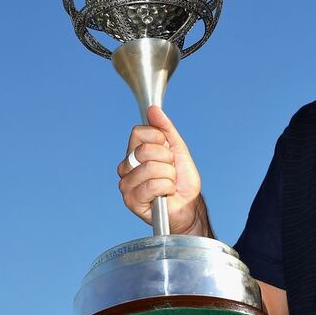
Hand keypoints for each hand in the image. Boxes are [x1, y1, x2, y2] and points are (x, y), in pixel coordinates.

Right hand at [117, 106, 209, 235]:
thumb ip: (165, 129)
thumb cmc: (182, 180)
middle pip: (145, 150)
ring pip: (151, 168)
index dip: (159, 139)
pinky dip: (167, 188)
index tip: (168, 150)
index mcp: (134, 152)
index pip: (139, 132)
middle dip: (167, 160)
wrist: (189, 205)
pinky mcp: (131, 200)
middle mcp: (126, 167)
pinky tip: (166, 194)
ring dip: (169, 176)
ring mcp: (126, 184)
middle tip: (170, 171)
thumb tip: (153, 109)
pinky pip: (153, 185)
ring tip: (169, 183)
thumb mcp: (178, 148)